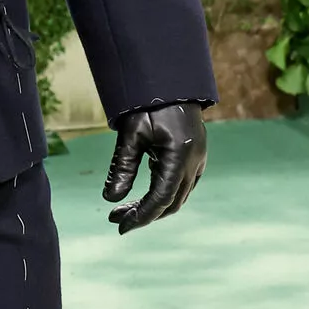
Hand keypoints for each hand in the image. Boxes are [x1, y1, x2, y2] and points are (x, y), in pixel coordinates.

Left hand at [102, 101, 207, 233]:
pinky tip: (143, 194)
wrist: (171, 82)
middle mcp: (193, 162)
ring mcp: (198, 160)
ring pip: (177, 196)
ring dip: (152, 206)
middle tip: (115, 217)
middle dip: (142, 214)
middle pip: (170, 203)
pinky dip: (163, 195)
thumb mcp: (130, 135)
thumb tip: (110, 199)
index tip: (119, 227)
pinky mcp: (196, 157)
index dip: (140, 217)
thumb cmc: (147, 104)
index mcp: (179, 156)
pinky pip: (182, 186)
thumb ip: (122, 168)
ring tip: (123, 209)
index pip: (159, 200)